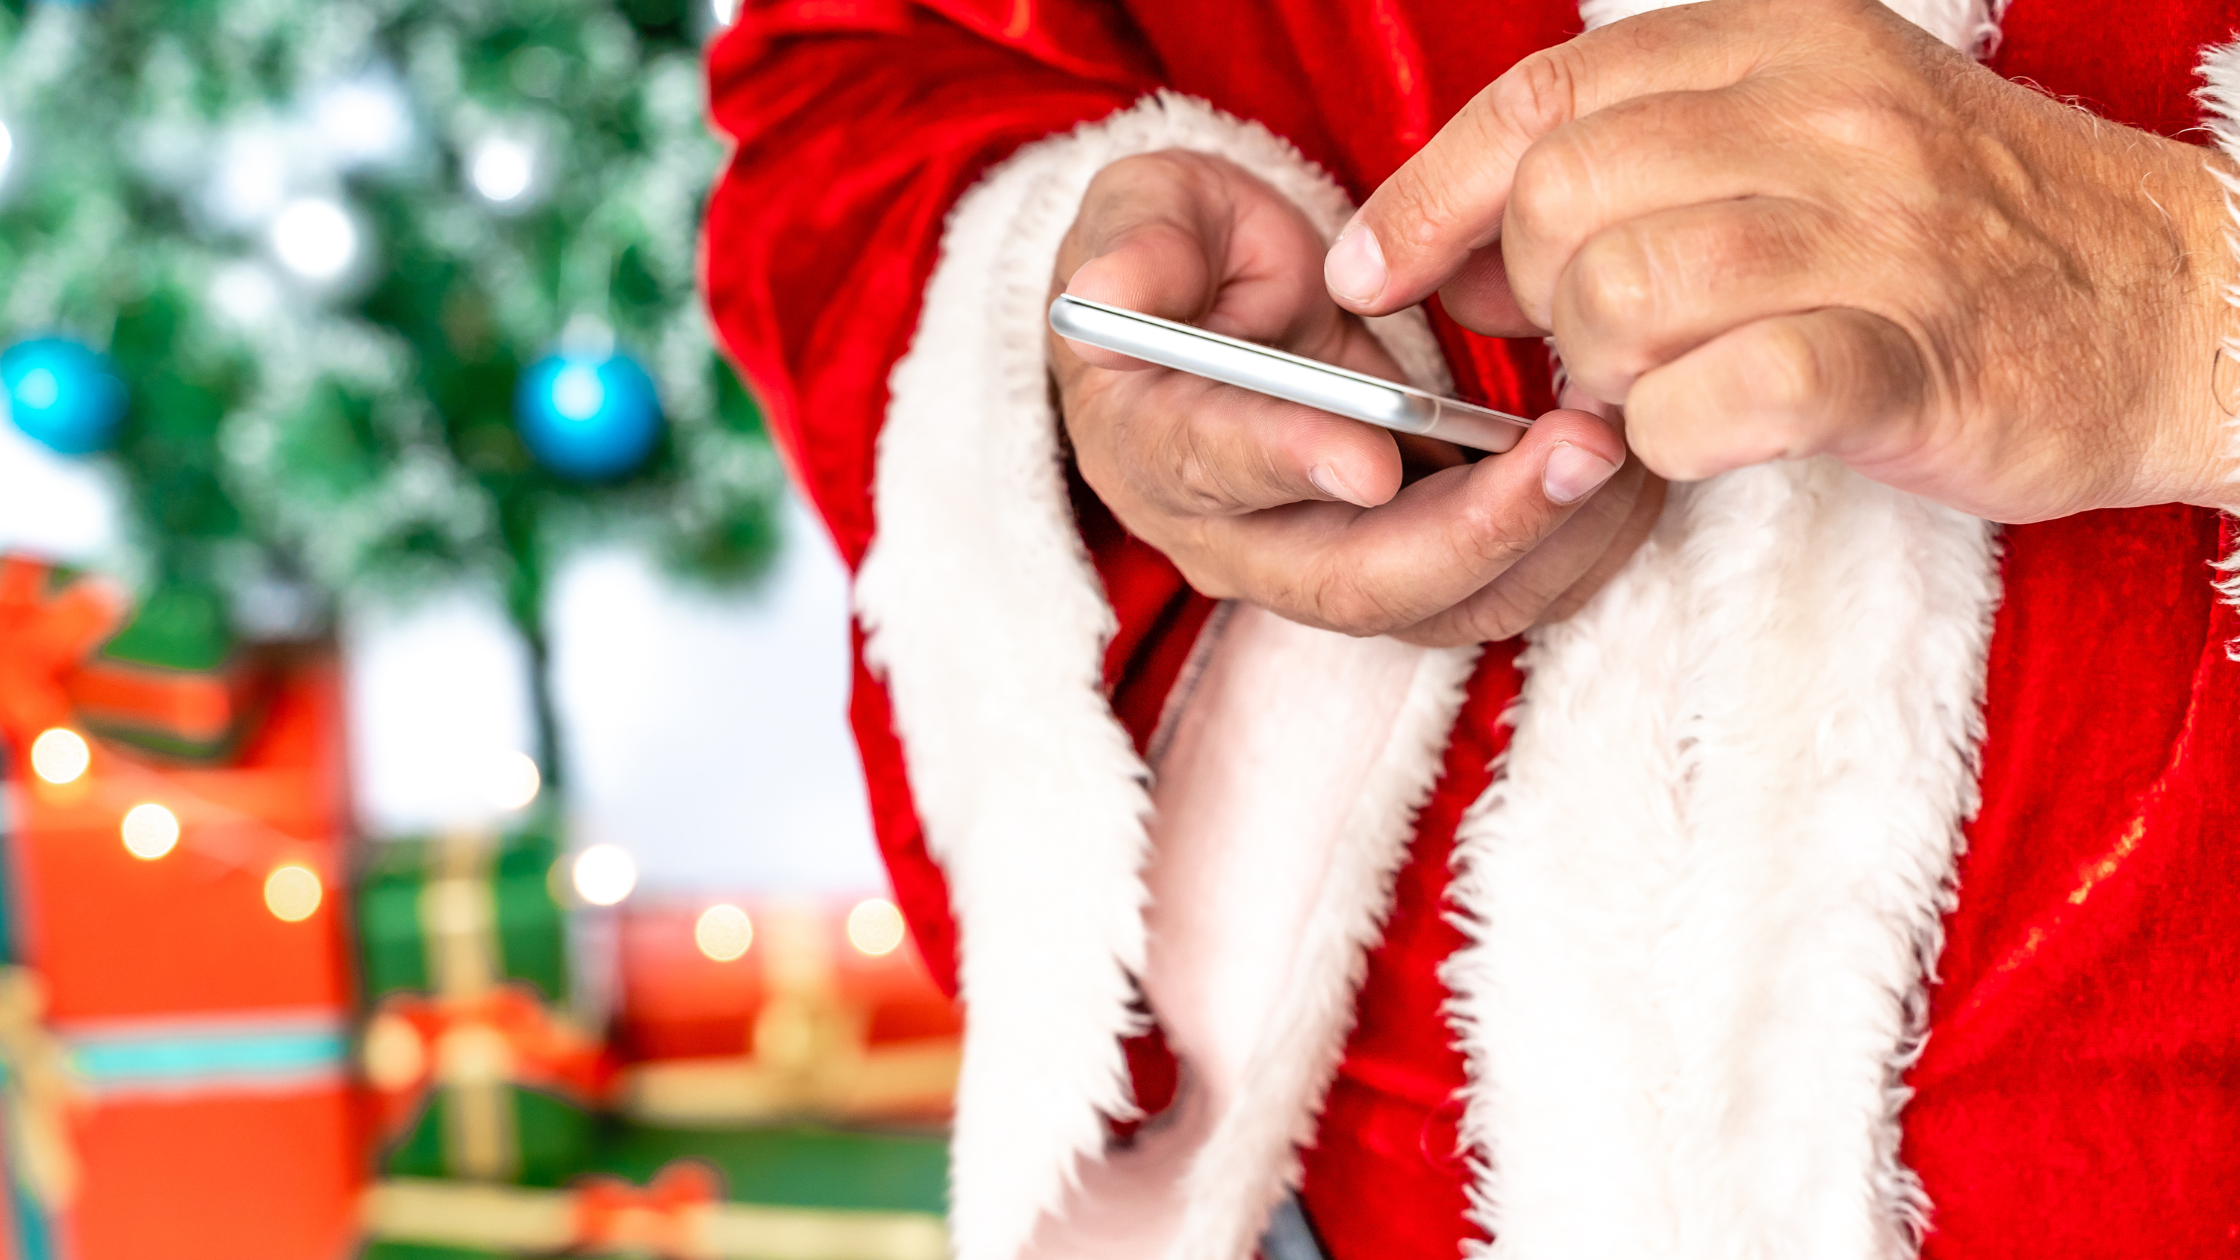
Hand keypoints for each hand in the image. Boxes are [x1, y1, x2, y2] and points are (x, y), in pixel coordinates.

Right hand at [1051, 150, 1664, 643]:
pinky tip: (1625, 484)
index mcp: (1148, 444)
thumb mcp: (1144, 214)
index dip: (1290, 463)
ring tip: (1615, 457)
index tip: (1373, 451)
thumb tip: (1114, 290)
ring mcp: (1317, 568)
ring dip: (1538, 545)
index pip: (1214, 469)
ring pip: (1435, 607)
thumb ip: (1138, 244)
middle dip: (1472, 529)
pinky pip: (1487, 597)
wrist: (1218, 311)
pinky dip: (1565, 553)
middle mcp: (1229, 538)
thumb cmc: (1179, 254)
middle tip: (1573, 451)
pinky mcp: (1397, 569)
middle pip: (1349, 581)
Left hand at [1325, 0, 2239, 521]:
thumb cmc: (1956, 234)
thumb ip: (1637, 171)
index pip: (1545, 96)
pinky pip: (1719, 395)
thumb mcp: (1803, 140)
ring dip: (1602, 367)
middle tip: (1589, 342)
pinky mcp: (1909, 357)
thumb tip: (1462, 254)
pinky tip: (1704, 433)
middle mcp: (1825, 113)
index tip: (1370, 272)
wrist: (2174, 300)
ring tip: (1655, 385)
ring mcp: (1875, 233)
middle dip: (1536, 294)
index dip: (1430, 193)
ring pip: (1625, 291)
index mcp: (1781, 41)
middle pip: (1565, 197)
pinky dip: (1672, 434)